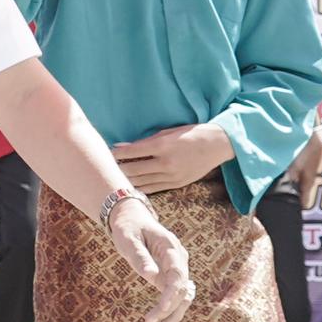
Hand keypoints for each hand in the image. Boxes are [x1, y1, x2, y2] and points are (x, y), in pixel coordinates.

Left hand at [102, 192, 194, 321]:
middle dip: (171, 312)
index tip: (156, 314)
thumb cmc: (128, 228)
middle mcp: (179, 258)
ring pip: (183, 295)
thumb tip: (150, 276)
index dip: (169, 298)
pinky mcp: (171, 274)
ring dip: (174, 314)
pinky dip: (171, 309)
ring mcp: (177, 266)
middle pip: (183, 290)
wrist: (132, 218)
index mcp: (171, 247)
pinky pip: (176, 294)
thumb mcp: (128, 240)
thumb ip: (140, 256)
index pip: (177, 277)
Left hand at [115, 121, 234, 194]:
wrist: (217, 145)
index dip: (116, 154)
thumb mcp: (168, 133)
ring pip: (141, 182)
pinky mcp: (176, 184)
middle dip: (117, 169)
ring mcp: (171, 176)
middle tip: (104, 168)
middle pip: (134, 170)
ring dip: (126, 180)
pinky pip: (152, 189)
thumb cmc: (191, 134)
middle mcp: (166, 163)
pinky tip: (129, 185)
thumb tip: (121, 146)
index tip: (105, 154)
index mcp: (163, 146)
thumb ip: (145, 141)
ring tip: (113, 178)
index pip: (132, 152)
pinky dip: (139, 187)